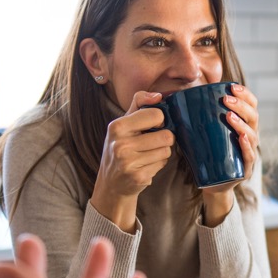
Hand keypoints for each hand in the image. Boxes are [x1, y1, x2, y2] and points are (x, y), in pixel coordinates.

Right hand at [91, 91, 174, 229]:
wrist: (111, 182)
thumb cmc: (120, 147)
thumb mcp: (124, 123)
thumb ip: (139, 103)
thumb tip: (158, 95)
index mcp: (117, 127)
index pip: (156, 115)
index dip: (160, 120)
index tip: (152, 126)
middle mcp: (121, 145)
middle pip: (166, 135)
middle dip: (163, 139)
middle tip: (151, 143)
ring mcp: (129, 163)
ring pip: (166, 151)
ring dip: (161, 152)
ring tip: (147, 155)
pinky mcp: (139, 177)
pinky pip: (163, 164)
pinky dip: (158, 164)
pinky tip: (145, 165)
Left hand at [200, 83, 259, 224]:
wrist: (211, 184)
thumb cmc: (206, 154)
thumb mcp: (203, 134)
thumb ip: (192, 118)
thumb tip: (167, 100)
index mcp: (243, 125)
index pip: (251, 105)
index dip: (245, 94)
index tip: (232, 86)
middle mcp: (250, 137)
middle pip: (253, 117)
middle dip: (241, 106)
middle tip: (226, 100)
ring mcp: (249, 154)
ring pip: (252, 136)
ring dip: (242, 124)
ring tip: (229, 116)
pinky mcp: (244, 170)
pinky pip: (250, 157)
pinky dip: (247, 147)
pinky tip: (241, 138)